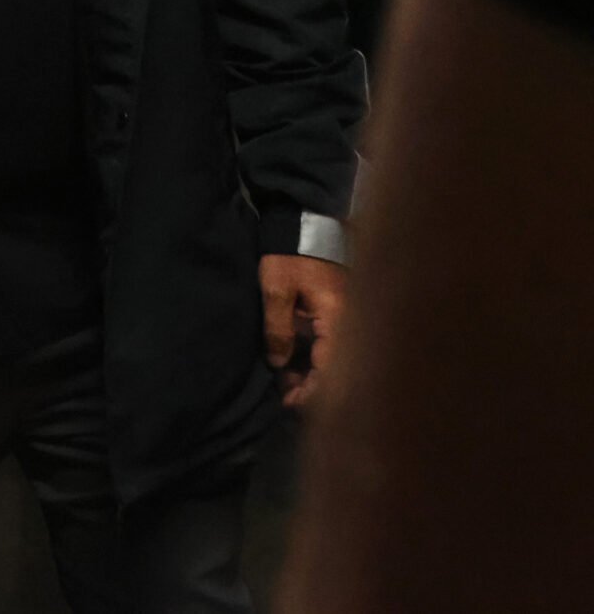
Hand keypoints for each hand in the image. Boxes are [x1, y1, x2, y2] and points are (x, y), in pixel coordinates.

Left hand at [261, 253, 347, 408]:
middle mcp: (349, 325)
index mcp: (337, 321)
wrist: (304, 223)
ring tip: (287, 383)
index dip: (312, 392)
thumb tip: (279, 365)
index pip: (331, 370)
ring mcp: (347, 319)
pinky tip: (296, 363)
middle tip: (284, 395)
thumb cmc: (289, 255)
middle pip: (338, 370)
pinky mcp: (339, 312)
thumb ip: (278, 329)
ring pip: (336, 359)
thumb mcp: (276, 289)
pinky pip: (331, 344)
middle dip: (313, 387)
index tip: (289, 403)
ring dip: (314, 374)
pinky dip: (316, 358)